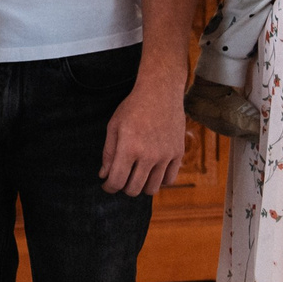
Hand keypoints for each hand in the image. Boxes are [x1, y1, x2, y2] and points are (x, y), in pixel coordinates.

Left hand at [100, 70, 186, 196]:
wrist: (160, 92)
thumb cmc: (133, 107)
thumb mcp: (114, 126)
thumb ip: (108, 153)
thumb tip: (104, 176)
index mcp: (129, 147)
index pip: (116, 181)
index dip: (109, 187)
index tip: (106, 185)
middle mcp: (148, 155)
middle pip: (133, 189)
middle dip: (123, 188)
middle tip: (121, 178)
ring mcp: (165, 155)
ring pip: (152, 188)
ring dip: (141, 187)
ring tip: (136, 176)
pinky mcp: (178, 153)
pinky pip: (169, 180)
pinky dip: (158, 181)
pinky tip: (152, 172)